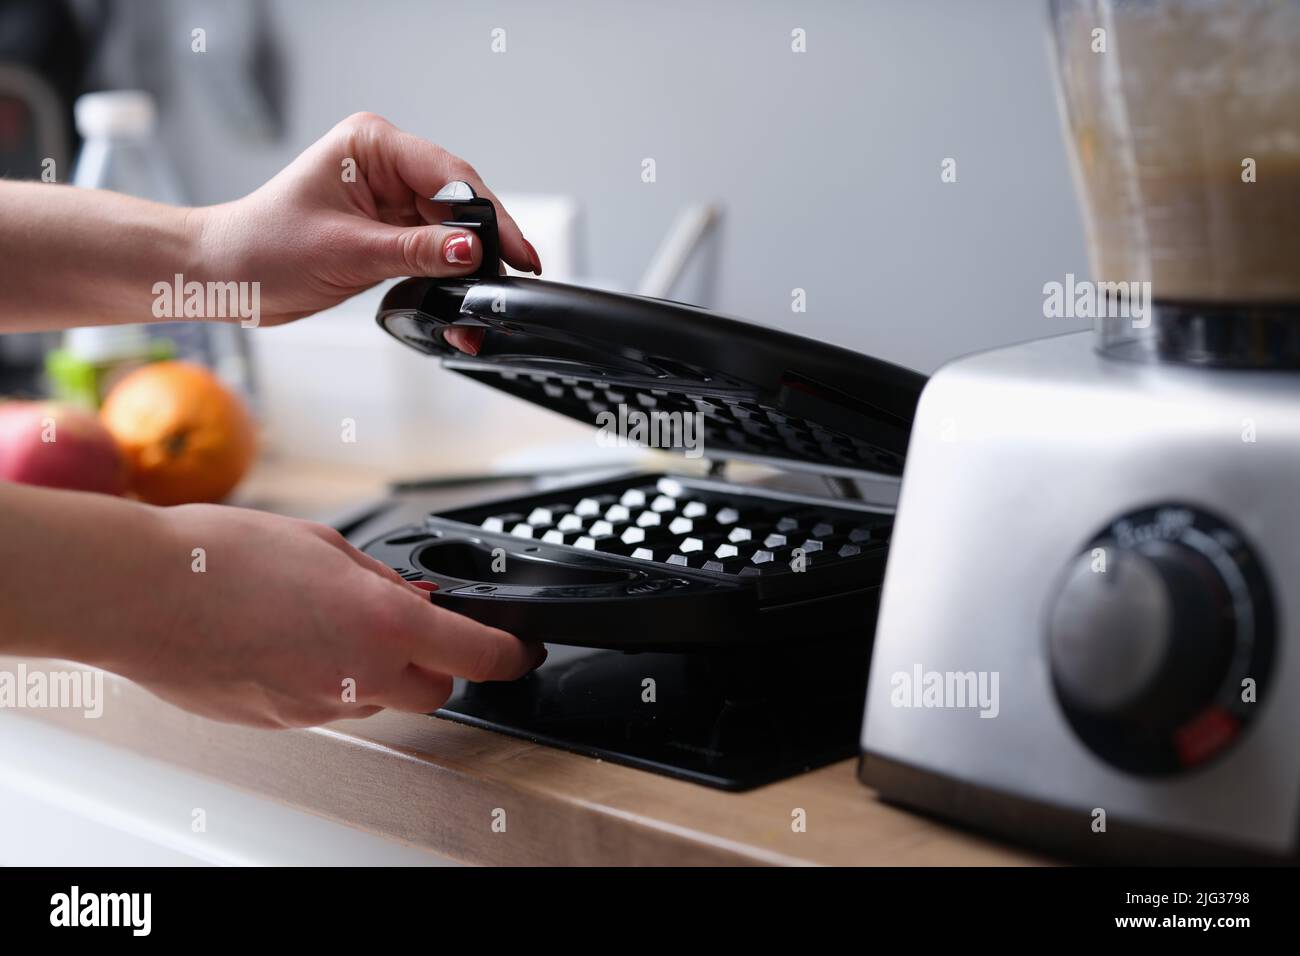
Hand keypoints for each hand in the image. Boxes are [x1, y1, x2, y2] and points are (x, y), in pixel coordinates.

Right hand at [96, 503, 543, 727]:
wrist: (140, 596)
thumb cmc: (220, 559)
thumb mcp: (324, 546)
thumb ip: (381, 580)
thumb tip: (412, 598)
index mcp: (381, 625)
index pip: (479, 656)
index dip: (512, 654)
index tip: (521, 649)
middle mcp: (358, 677)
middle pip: (436, 691)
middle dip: (439, 663)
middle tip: (414, 628)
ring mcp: (317, 706)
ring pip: (379, 702)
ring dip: (378, 672)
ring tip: (329, 624)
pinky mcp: (280, 721)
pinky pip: (328, 707)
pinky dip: (329, 681)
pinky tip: (292, 644)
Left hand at [190, 112, 542, 326]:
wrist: (224, 276)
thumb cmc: (262, 249)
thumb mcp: (349, 252)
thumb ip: (418, 250)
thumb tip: (473, 250)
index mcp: (371, 146)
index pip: (449, 174)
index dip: (490, 214)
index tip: (518, 250)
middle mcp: (383, 165)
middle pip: (457, 199)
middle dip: (485, 240)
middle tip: (513, 276)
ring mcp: (387, 197)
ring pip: (450, 227)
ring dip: (468, 262)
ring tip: (486, 294)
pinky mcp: (387, 229)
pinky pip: (432, 247)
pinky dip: (448, 273)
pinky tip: (463, 292)